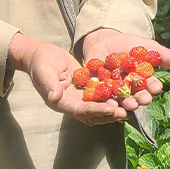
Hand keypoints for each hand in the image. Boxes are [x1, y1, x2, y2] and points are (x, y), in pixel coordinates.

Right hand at [11, 34, 126, 125]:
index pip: (80, 110)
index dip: (96, 110)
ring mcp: (79, 97)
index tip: (111, 109)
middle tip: (126, 112)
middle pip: (93, 113)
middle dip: (109, 114)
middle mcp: (71, 103)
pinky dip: (113, 96)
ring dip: (114, 107)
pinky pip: (101, 95)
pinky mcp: (85, 89)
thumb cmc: (39, 61)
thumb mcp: (43, 71)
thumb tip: (54, 98)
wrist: (39, 54)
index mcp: (61, 102)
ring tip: (130, 106)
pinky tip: (127, 93)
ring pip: (99, 106)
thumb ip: (49, 85)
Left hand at [80, 28, 169, 111]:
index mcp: (143, 80)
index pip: (150, 85)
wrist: (104, 40)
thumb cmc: (128, 44)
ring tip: (128, 105)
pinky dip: (104, 98)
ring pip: (120, 98)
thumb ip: (159, 54)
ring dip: (124, 102)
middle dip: (140, 98)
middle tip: (143, 101)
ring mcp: (114, 89)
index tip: (156, 88)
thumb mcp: (145, 46)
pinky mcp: (98, 87)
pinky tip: (107, 101)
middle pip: (136, 95)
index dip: (153, 87)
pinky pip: (101, 94)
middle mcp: (130, 88)